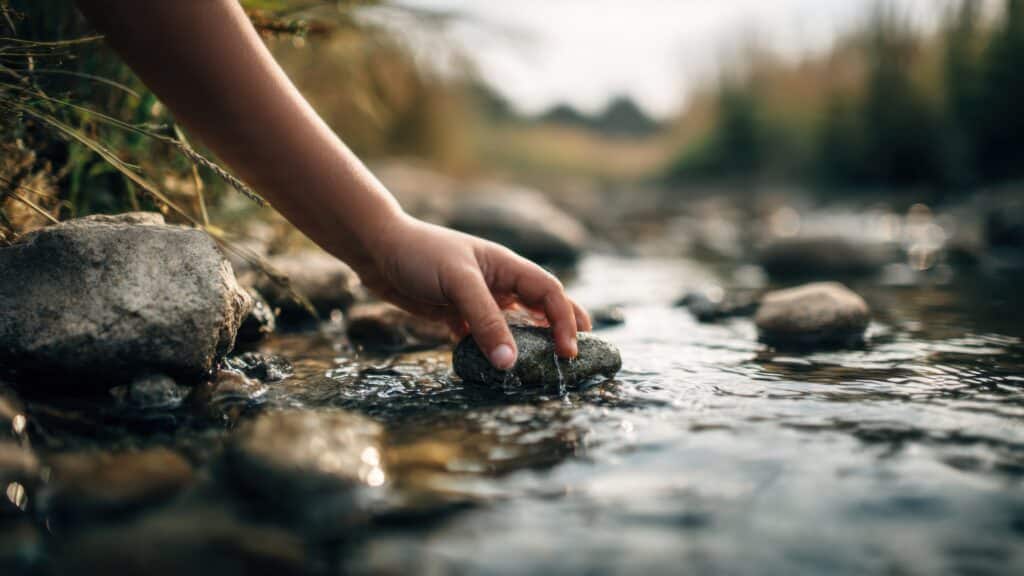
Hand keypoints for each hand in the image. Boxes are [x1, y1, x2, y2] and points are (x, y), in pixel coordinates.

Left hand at [352, 213, 590, 368]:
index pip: (549, 292)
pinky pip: (481, 336)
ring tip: (541, 365)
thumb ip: (485, 321)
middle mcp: (497, 282)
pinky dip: (490, 351)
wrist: (375, 249)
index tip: (569, 351)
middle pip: (539, 306)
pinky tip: (493, 368)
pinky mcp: (455, 313)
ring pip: (512, 323)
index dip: (565, 320)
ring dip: (526, 343)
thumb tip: (510, 362)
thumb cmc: (420, 254)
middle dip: (560, 327)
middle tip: (575, 354)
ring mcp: (477, 298)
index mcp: (506, 266)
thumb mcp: (458, 284)